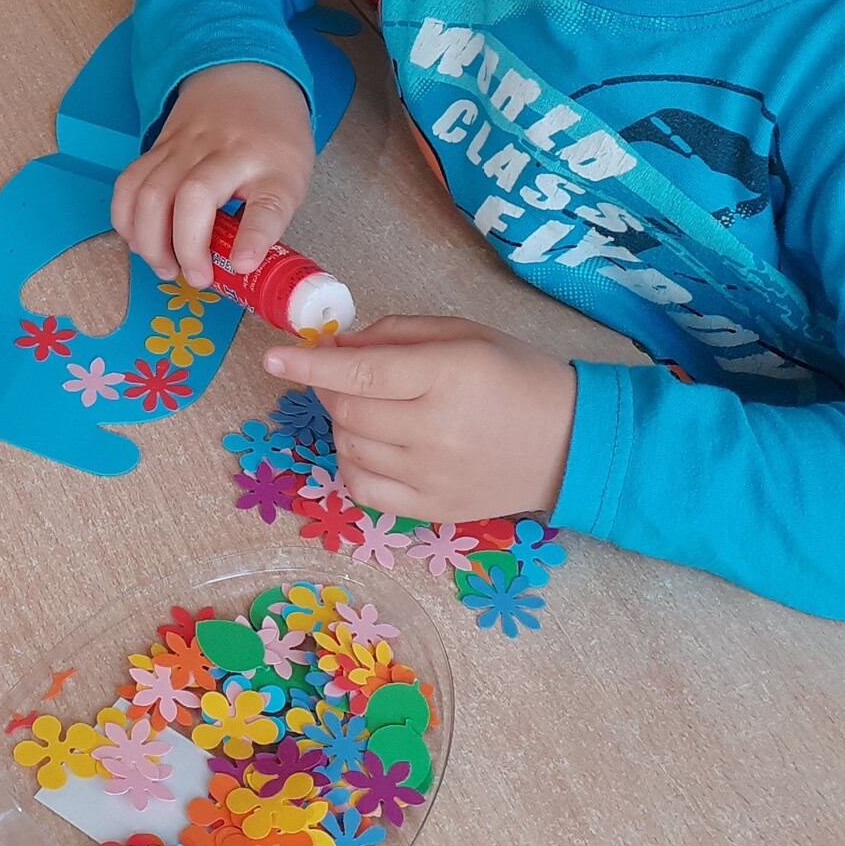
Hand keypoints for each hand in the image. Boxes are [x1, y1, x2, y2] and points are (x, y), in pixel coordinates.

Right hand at [109, 61, 312, 286]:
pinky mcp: (158, 146)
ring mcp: (186, 145)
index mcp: (272, 165)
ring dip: (150, 239)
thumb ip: (267, 220)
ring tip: (164, 267)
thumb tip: (237, 269)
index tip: (241, 265)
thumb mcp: (291, 178)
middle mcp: (227, 152)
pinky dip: (126, 217)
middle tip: (195, 278)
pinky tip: (138, 240)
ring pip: (153, 191)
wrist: (247, 77)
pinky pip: (130, 181)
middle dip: (186, 246)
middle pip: (195, 196)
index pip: (267, 202)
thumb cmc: (273, 140)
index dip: (254, 237)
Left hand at [265, 315, 575, 522]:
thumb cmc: (515, 375)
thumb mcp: (460, 334)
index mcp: (447, 376)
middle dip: (327, 388)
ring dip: (342, 424)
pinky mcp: (434, 510)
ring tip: (372, 410)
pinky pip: (364, 490)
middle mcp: (437, 430)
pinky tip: (372, 447)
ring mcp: (433, 477)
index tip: (273, 357)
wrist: (571, 441)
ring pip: (349, 449)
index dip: (308, 365)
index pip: (359, 374)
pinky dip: (352, 465)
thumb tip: (334, 347)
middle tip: (342, 376)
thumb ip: (393, 336)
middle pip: (346, 412)